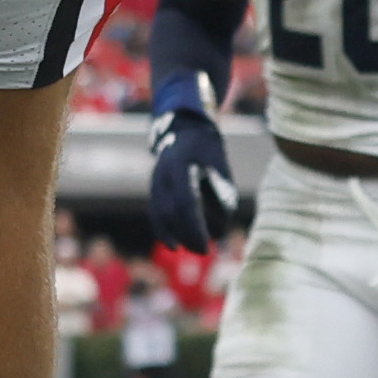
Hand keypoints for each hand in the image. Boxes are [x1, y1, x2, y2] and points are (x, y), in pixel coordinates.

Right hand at [144, 101, 254, 255]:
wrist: (183, 127)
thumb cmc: (207, 146)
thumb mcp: (220, 162)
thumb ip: (223, 190)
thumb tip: (224, 221)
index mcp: (180, 165)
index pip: (186, 203)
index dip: (195, 227)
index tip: (206, 243)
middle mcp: (163, 174)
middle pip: (171, 213)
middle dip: (186, 234)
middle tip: (203, 250)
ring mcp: (155, 180)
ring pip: (159, 214)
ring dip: (174, 234)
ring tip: (190, 248)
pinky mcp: (153, 187)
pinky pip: (155, 212)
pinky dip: (163, 229)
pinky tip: (173, 243)